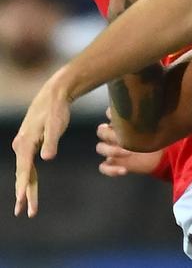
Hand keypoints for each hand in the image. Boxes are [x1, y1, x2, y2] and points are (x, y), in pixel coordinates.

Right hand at [13, 71, 71, 216]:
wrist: (55, 94)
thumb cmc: (57, 109)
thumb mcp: (56, 124)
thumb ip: (52, 141)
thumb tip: (47, 158)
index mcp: (26, 142)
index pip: (24, 169)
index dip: (23, 186)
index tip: (21, 201)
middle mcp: (21, 145)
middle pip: (22, 173)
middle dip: (23, 193)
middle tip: (24, 212)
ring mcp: (23, 144)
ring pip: (24, 170)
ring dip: (25, 188)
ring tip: (25, 207)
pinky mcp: (29, 143)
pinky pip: (27, 165)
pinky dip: (27, 178)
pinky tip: (28, 188)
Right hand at [96, 109, 163, 176]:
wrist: (160, 155)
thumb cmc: (157, 136)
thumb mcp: (154, 125)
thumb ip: (149, 117)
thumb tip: (153, 106)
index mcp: (122, 122)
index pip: (109, 113)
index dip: (111, 114)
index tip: (119, 118)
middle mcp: (115, 134)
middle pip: (101, 131)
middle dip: (111, 135)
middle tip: (124, 138)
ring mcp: (113, 149)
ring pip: (100, 148)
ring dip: (111, 150)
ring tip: (128, 153)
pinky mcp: (114, 163)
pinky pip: (103, 167)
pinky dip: (111, 170)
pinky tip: (123, 170)